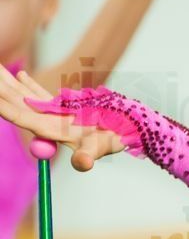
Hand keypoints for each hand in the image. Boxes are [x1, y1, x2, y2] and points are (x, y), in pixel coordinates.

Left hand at [0, 65, 124, 170]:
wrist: (125, 131)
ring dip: (9, 82)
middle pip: (17, 103)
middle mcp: (48, 121)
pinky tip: (19, 74)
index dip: (5, 106)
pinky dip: (28, 84)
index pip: (22, 116)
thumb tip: (83, 164)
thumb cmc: (113, 140)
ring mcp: (54, 113)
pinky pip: (41, 93)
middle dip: (2, 89)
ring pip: (25, 95)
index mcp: (52, 129)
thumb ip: (89, 155)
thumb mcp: (101, 147)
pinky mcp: (64, 107)